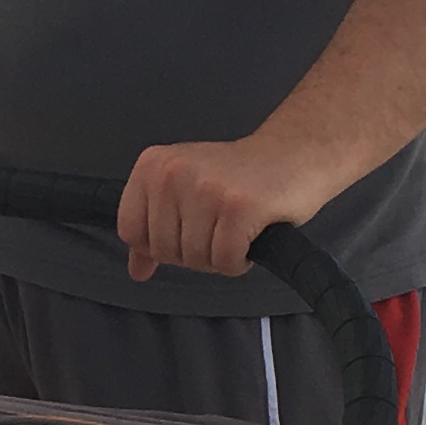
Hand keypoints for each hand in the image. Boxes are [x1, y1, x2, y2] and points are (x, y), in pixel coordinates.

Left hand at [116, 128, 318, 282]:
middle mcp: (173, 173)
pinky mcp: (238, 208)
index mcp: (152, 166)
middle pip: (163, 250)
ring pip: (194, 259)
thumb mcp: (185, 191)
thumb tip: (137, 270)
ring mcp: (206, 189)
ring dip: (219, 256)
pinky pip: (225, 261)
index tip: (187, 229)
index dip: (159, 244)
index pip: (130, 231)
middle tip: (218, 227)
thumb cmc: (239, 176)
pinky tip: (250, 236)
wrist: (294, 154)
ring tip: (236, 228)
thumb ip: (153, 229)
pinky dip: (239, 261)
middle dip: (194, 252)